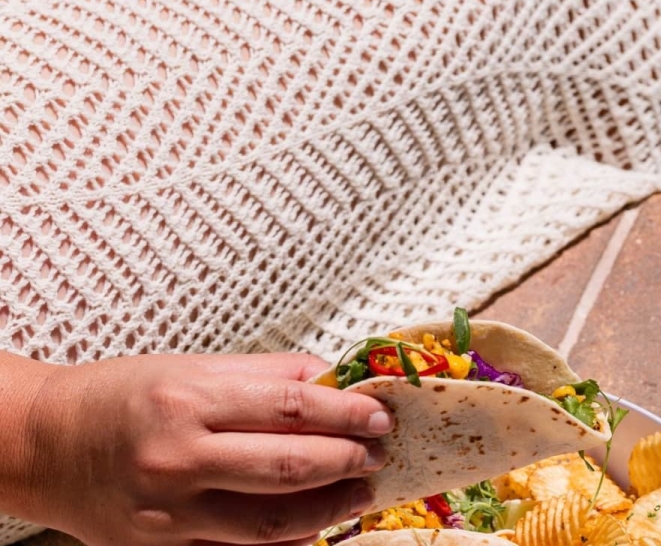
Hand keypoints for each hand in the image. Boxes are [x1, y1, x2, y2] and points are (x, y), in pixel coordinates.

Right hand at [18, 353, 393, 545]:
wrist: (44, 444)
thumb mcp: (194, 367)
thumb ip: (271, 375)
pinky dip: (284, 543)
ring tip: (357, 493)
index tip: (381, 418)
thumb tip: (338, 383)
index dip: (348, 415)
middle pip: (290, 468)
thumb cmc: (124, 396)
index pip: (294, 408)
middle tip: (378, 455)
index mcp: (189, 400)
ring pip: (271, 523)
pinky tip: (311, 525)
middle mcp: (177, 459)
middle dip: (348, 462)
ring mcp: (167, 514)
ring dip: (329, 510)